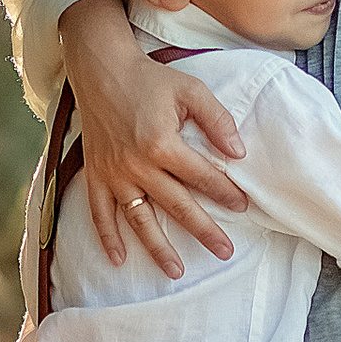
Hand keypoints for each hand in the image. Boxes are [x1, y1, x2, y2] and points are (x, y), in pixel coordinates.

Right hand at [65, 0, 245, 270]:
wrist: (102, 70)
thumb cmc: (150, 79)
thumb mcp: (191, 90)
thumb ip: (217, 120)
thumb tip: (238, 153)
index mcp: (162, 144)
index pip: (202, 177)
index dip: (225, 193)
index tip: (244, 207)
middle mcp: (137, 165)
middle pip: (177, 206)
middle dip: (203, 231)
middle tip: (224, 252)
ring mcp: (114, 173)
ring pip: (139, 219)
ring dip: (157, 247)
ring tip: (175, 271)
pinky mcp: (96, 175)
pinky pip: (99, 212)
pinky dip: (106, 237)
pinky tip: (118, 259)